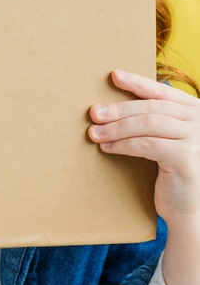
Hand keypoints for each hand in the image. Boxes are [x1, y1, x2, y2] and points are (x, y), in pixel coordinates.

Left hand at [88, 70, 199, 223]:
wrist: (188, 209)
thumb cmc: (172, 171)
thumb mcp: (167, 138)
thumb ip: (154, 119)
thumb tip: (112, 105)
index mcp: (194, 110)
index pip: (162, 91)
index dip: (137, 83)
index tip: (114, 76)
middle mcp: (198, 120)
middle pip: (151, 108)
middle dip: (119, 109)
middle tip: (94, 112)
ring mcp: (195, 138)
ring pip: (147, 124)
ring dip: (116, 128)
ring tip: (94, 132)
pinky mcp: (186, 157)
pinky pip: (147, 145)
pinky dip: (123, 144)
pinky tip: (107, 147)